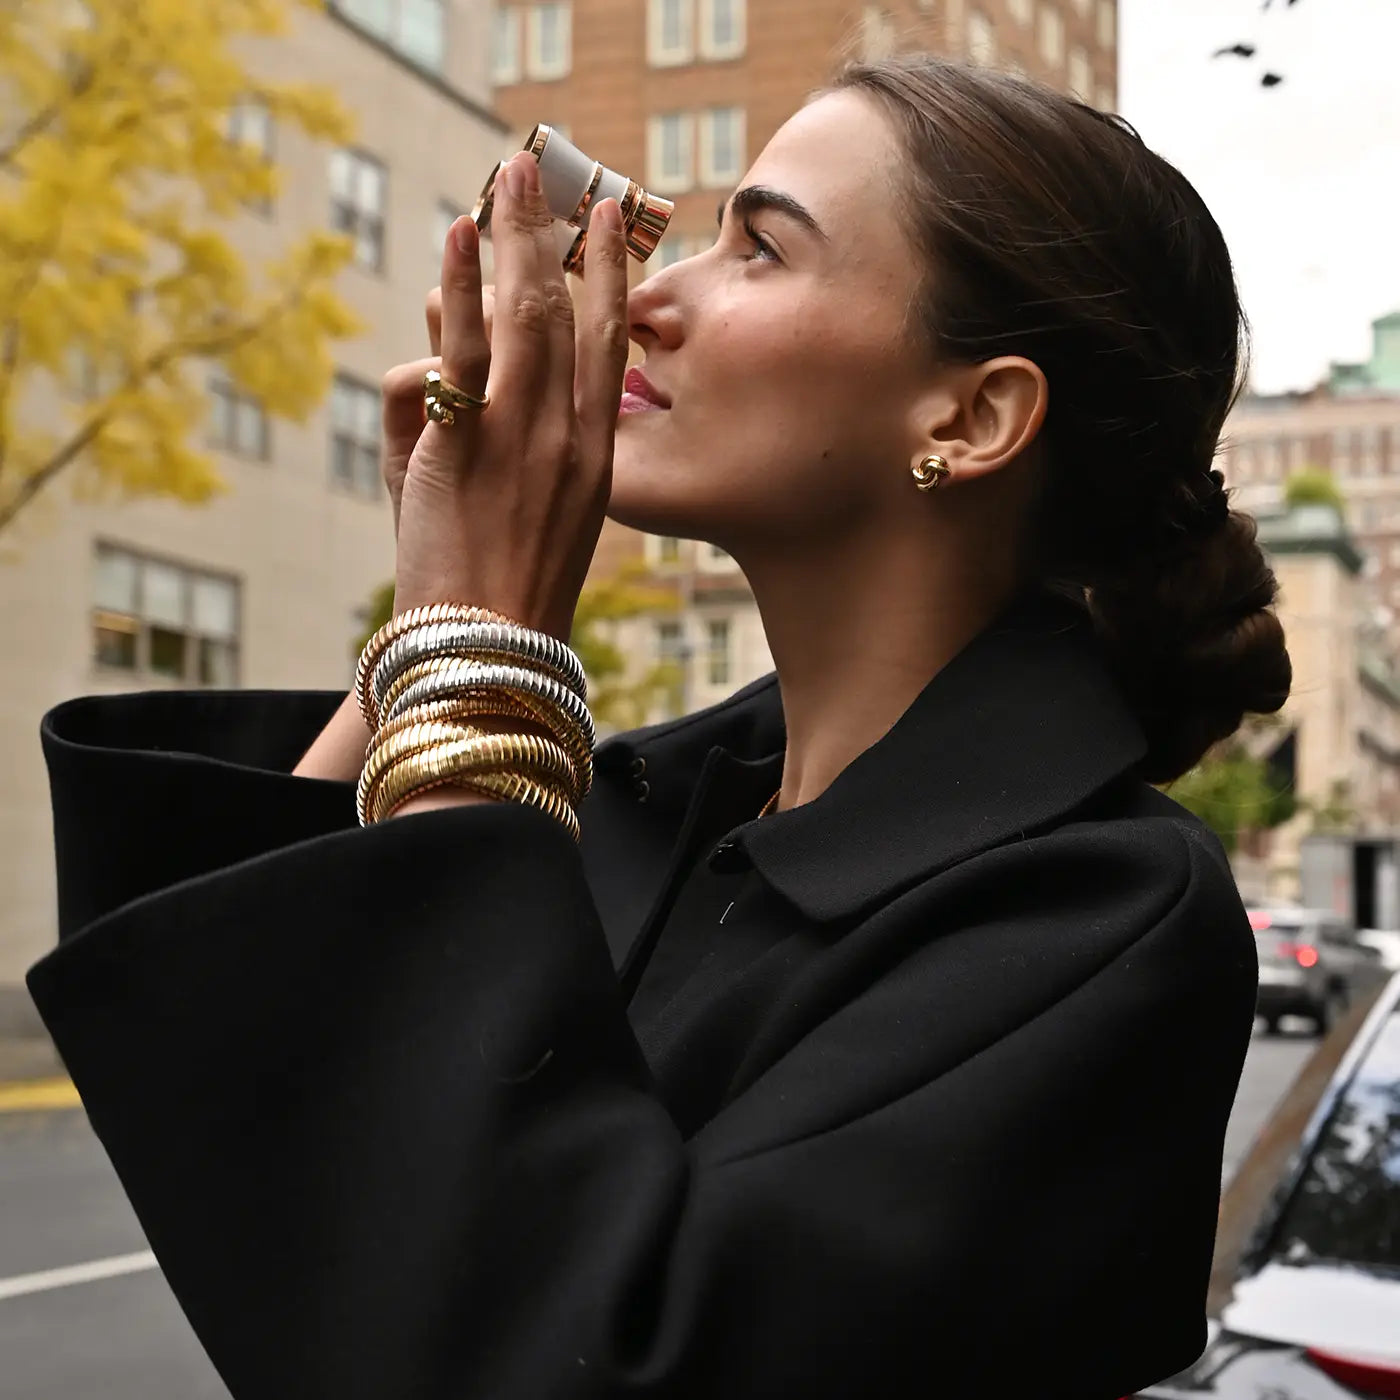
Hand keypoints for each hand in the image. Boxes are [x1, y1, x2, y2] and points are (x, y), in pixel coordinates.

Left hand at [389, 152, 629, 640]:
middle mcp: (573, 439)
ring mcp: (525, 440)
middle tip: (544, 172)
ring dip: (513, 238)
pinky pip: (467, 351)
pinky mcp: (468, 448)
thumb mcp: (534, 520)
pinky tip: (457, 236)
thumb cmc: (505, 595)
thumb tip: (444, 369)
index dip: (608, 276)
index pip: (609, 348)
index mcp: (599, 458)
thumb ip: (508, 442)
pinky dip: (460, 287)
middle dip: (557, 235)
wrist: (488, 655)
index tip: (608, 222)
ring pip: (525, 317)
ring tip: (506, 177)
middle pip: (570, 314)